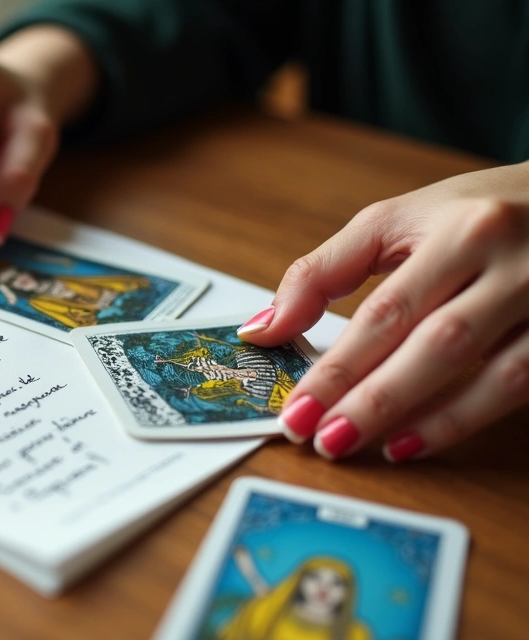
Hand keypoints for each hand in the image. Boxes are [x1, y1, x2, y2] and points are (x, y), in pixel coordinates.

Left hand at [239, 161, 528, 460]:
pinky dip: (470, 419)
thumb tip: (262, 329)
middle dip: (372, 399)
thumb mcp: (398, 221)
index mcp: (464, 231)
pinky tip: (419, 441)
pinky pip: (523, 385)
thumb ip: (324, 272)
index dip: (337, 367)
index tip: (293, 409)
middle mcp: (516, 265)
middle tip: (319, 439)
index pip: (387, 311)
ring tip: (364, 446)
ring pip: (493, 374)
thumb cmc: (480, 213)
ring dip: (427, 420)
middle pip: (437, 344)